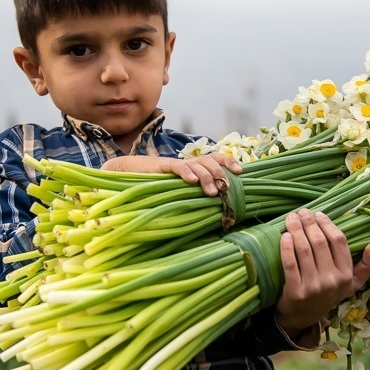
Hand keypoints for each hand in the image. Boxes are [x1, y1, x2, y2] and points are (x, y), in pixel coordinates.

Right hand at [101, 153, 241, 195]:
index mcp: (194, 166)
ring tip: (212, 193)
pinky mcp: (161, 166)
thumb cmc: (156, 186)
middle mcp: (187, 162)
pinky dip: (185, 172)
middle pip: (209, 161)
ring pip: (196, 164)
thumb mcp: (179, 191)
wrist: (128, 174)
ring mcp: (175, 163)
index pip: (215, 158)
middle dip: (220, 174)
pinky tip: (191, 181)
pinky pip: (177, 166)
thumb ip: (193, 195)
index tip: (240, 172)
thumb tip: (213, 211)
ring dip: (206, 177)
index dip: (228, 162)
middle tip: (225, 189)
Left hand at [275, 209, 369, 335]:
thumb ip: (367, 265)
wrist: (304, 316)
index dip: (327, 224)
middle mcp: (332, 281)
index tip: (318, 214)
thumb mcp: (352, 283)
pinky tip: (284, 236)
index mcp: (346, 276)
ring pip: (304, 250)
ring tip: (291, 218)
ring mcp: (313, 287)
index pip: (338, 242)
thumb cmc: (329, 293)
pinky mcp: (295, 292)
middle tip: (302, 212)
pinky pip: (290, 264)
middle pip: (319, 243)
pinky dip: (286, 248)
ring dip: (296, 230)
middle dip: (309, 223)